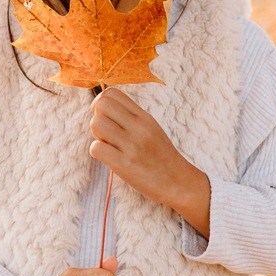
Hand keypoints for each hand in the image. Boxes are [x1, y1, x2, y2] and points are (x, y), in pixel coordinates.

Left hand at [89, 87, 210, 233]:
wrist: (179, 182)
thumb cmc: (161, 156)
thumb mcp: (151, 128)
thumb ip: (130, 117)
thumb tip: (101, 108)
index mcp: (144, 117)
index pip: (112, 93)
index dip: (101, 103)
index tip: (105, 116)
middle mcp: (138, 127)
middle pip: (101, 104)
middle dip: (96, 116)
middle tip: (105, 132)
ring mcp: (132, 145)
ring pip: (96, 124)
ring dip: (96, 135)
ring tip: (109, 145)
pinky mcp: (124, 165)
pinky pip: (96, 148)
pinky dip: (98, 152)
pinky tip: (109, 157)